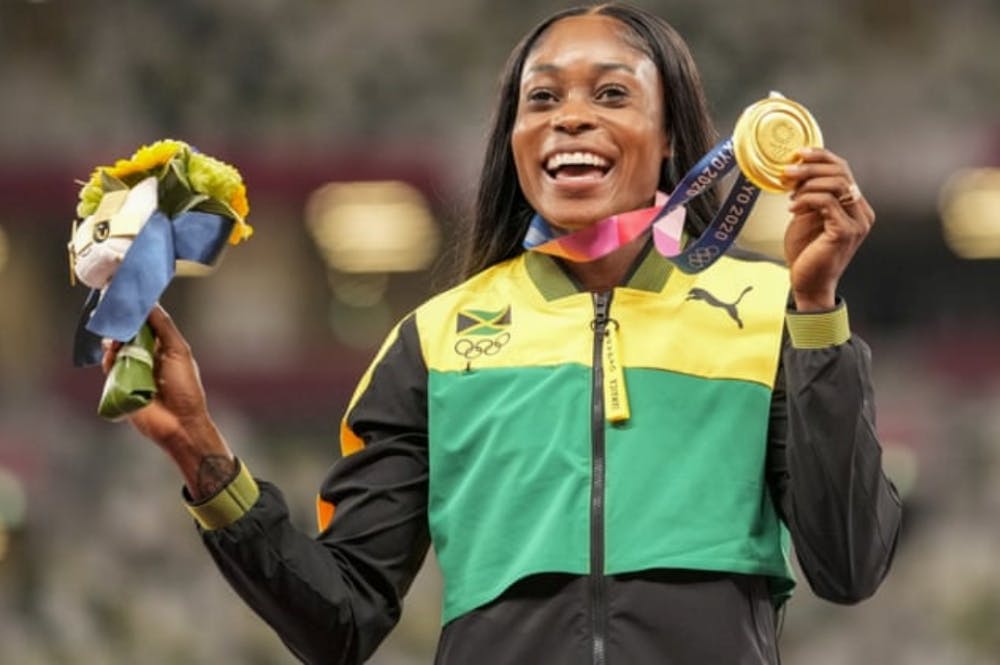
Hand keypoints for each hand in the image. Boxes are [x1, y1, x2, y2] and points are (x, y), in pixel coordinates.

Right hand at [102, 304, 234, 498]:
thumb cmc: (184, 387)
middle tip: (115, 314)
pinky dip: (108, 359)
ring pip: (116, 348)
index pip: (147, 323)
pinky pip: (109, 367)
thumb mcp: (178, 351)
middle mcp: (147, 356)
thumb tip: (150, 303)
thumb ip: (164, 327)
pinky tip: (112, 353)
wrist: (178, 423)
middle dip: (122, 324)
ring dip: (115, 341)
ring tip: (116, 338)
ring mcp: (133, 370)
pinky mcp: (120, 384)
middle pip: (129, 333)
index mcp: (164, 346)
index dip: (137, 311)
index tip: (125, 295)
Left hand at [781, 148, 874, 310]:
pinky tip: (793, 207)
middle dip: (811, 167)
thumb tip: (797, 170)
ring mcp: (857, 223)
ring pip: (837, 184)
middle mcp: (862, 213)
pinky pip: (827, 202)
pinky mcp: (845, 232)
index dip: (822, 156)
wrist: (809, 283)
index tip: (799, 153)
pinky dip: (807, 199)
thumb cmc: (807, 253)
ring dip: (808, 183)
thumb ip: (810, 195)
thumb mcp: (807, 217)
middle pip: (842, 173)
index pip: (844, 170)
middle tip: (787, 171)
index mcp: (856, 207)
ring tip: (789, 193)